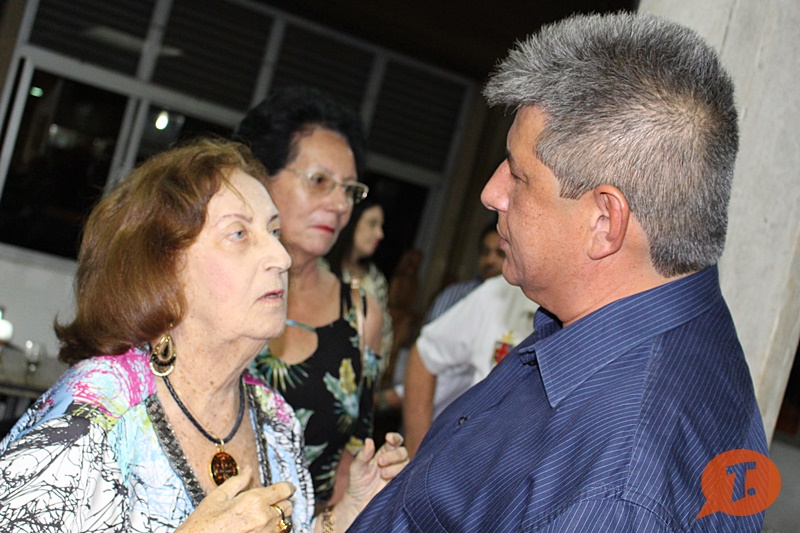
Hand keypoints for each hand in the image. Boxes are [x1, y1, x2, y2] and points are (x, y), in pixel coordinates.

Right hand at [176, 465, 294, 532]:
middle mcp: (264, 518)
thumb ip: (237, 482)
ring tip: (259, 517)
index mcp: (254, 501)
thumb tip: (248, 470)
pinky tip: (256, 528)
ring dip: (276, 517)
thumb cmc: (203, 526)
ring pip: (283, 522)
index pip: (284, 490)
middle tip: (267, 502)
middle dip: (280, 502)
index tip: (288, 487)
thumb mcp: (217, 498)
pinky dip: (271, 530)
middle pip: (287, 506)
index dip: (287, 487)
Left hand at [343, 433, 408, 512]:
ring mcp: (398, 473)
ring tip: (383, 474)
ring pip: (406, 463)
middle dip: (393, 455)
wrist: (359, 504)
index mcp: (383, 453)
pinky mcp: (401, 484)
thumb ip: (363, 455)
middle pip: (402, 451)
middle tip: (380, 462)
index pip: (394, 441)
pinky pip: (408, 476)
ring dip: (396, 466)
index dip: (394, 438)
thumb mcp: (356, 468)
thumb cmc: (357, 484)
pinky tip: (392, 479)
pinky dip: (402, 475)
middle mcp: (393, 462)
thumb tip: (369, 440)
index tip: (389, 438)